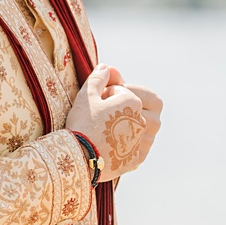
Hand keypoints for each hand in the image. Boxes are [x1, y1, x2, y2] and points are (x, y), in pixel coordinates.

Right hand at [66, 65, 160, 179]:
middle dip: (126, 105)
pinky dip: (130, 144)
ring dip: (132, 124)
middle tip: (107, 112)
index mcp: (135, 102)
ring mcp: (143, 140)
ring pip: (144, 127)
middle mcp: (146, 120)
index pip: (124, 91)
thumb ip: (98, 78)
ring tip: (111, 128)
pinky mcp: (137, 157)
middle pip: (140, 107)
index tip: (96, 101)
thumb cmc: (82, 123)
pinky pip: (139, 147)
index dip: (108, 93)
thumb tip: (108, 67)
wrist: (79, 157)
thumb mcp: (87, 95)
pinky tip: (115, 144)